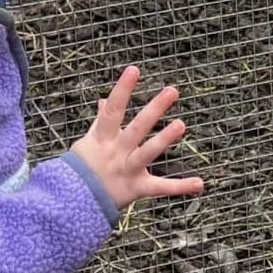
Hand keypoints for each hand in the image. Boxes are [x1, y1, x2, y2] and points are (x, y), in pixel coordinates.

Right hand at [70, 66, 203, 210]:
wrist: (73, 202)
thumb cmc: (82, 169)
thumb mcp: (87, 142)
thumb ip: (100, 122)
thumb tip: (103, 101)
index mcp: (103, 138)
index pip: (113, 110)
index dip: (122, 89)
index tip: (134, 70)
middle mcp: (116, 152)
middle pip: (136, 128)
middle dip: (154, 109)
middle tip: (172, 90)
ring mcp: (127, 170)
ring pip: (147, 153)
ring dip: (164, 139)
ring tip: (181, 124)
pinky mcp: (137, 188)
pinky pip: (160, 188)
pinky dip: (180, 186)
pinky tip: (199, 183)